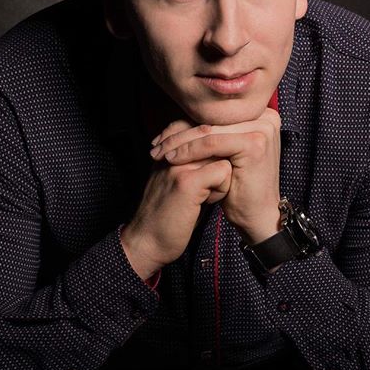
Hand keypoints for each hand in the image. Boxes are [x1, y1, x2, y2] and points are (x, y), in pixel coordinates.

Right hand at [120, 120, 232, 277]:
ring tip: (207, 195)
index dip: (216, 149)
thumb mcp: (176, 181)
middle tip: (211, 187)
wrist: (147, 240)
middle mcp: (171, 151)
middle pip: (214, 138)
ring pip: (221, 154)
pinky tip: (208, 202)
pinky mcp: (187, 182)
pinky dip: (222, 188)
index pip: (202, 128)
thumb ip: (193, 163)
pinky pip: (222, 171)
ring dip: (222, 176)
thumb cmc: (166, 215)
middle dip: (221, 162)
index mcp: (168, 148)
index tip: (213, 174)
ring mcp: (178, 165)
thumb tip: (222, 152)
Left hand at [148, 108, 282, 245]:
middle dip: (178, 133)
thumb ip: (210, 133)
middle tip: (155, 145)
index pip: (212, 114)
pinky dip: (189, 151)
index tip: (160, 137)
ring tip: (160, 154)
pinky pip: (212, 143)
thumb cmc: (238, 186)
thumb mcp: (224, 153)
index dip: (183, 124)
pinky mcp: (254, 144)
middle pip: (210, 121)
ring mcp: (262, 129)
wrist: (257, 216)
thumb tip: (175, 120)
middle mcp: (264, 116)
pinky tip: (173, 160)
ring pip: (208, 130)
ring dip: (179, 142)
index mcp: (259, 114)